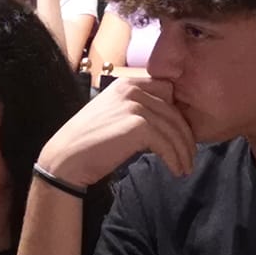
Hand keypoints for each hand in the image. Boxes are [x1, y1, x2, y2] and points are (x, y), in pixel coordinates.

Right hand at [36, 76, 195, 188]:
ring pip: (174, 128)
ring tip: (184, 168)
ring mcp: (135, 105)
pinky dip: (174, 159)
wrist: (66, 158)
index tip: (180, 135)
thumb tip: (165, 123)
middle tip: (188, 156)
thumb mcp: (113, 115)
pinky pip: (167, 143)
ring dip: (183, 152)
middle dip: (185, 136)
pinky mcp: (138, 125)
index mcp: (126, 84)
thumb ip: (136, 110)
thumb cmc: (88, 142)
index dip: (176, 114)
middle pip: (174, 111)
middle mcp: (132, 89)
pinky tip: (176, 171)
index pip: (166, 92)